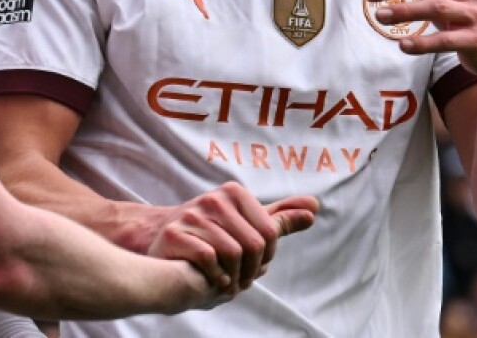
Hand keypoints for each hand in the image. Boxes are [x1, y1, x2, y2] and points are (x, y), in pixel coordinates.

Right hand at [146, 182, 318, 296]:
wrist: (161, 243)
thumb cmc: (210, 236)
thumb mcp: (246, 224)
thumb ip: (280, 217)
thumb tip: (315, 206)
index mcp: (234, 192)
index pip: (269, 233)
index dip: (266, 256)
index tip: (254, 263)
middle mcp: (214, 198)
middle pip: (253, 245)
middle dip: (251, 271)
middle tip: (241, 279)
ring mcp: (192, 214)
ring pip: (233, 254)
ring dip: (233, 278)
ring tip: (226, 282)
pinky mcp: (176, 234)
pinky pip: (210, 260)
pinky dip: (215, 277)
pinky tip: (212, 280)